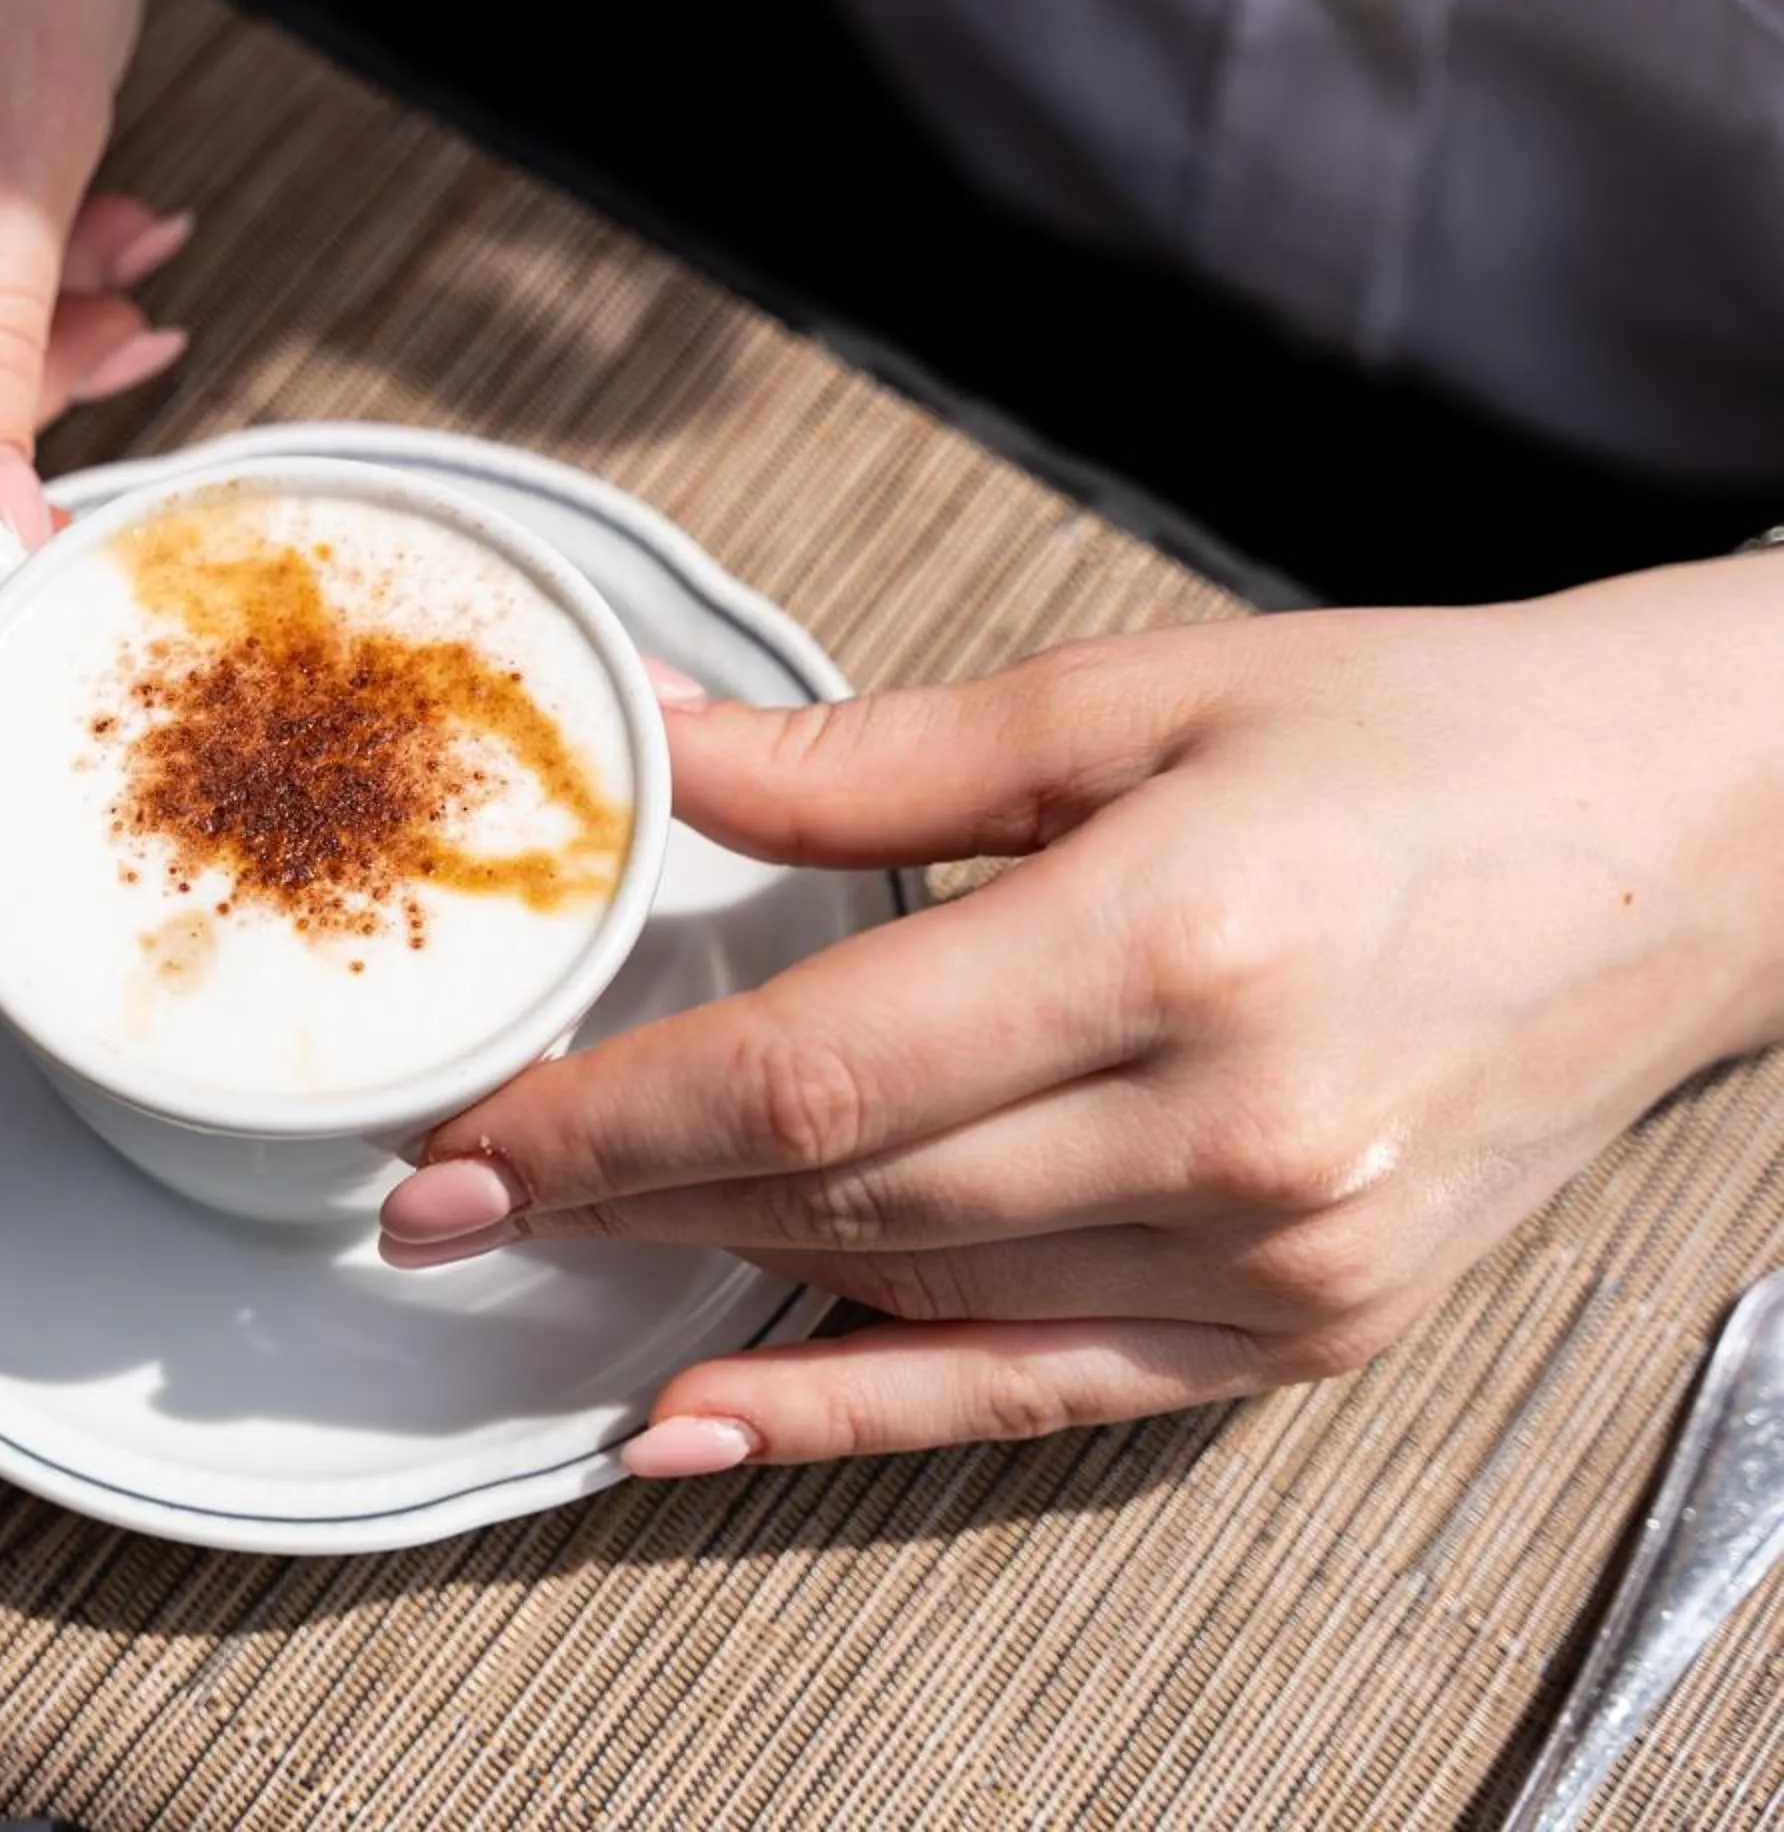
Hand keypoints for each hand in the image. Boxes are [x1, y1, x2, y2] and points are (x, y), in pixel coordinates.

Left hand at [382, 557, 1783, 1475]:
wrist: (1691, 843)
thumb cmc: (1415, 736)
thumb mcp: (1132, 697)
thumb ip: (867, 760)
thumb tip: (649, 745)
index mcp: (1174, 936)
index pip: (807, 1074)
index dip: (601, 1123)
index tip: (457, 1150)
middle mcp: (1232, 1127)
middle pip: (839, 1196)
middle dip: (618, 1198)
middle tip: (456, 1200)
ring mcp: (1281, 1256)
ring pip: (915, 1290)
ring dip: (714, 1274)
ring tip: (562, 1253)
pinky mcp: (1311, 1330)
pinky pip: (1037, 1396)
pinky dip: (857, 1414)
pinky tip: (707, 1419)